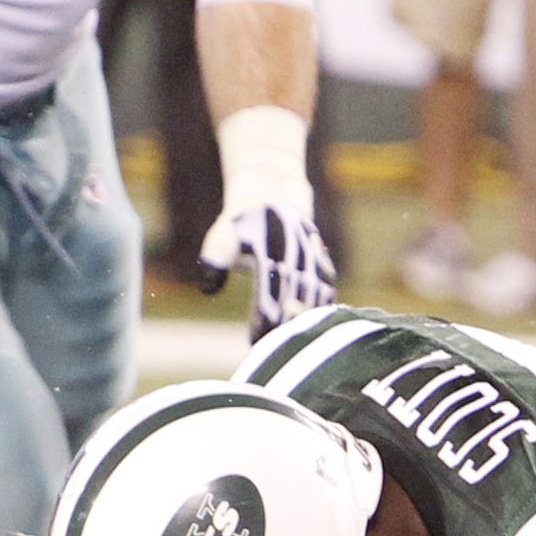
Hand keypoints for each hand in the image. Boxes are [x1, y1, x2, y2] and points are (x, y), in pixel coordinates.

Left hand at [195, 204, 334, 340]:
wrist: (270, 185)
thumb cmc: (240, 221)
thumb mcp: (221, 237)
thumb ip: (214, 262)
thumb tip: (208, 288)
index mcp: (265, 249)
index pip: (266, 293)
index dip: (263, 319)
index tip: (255, 341)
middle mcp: (291, 250)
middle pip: (293, 296)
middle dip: (286, 325)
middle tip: (277, 350)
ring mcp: (309, 250)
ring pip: (314, 290)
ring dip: (308, 317)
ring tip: (298, 341)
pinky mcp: (319, 251)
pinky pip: (327, 280)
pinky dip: (325, 301)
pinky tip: (319, 323)